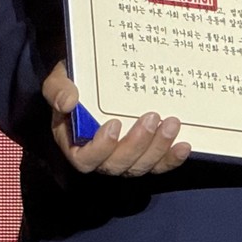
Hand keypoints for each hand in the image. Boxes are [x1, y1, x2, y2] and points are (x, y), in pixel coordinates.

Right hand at [42, 60, 191, 176]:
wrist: (94, 75)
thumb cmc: (75, 80)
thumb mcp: (60, 79)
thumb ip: (58, 89)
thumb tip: (68, 102)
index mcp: (75, 144)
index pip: (85, 160)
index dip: (101, 148)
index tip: (114, 124)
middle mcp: (100, 156)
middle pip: (117, 165)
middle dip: (137, 144)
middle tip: (152, 117)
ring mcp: (124, 155)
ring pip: (140, 166)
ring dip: (158, 148)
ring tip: (172, 123)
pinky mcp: (145, 152)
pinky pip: (158, 163)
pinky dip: (171, 158)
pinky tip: (183, 145)